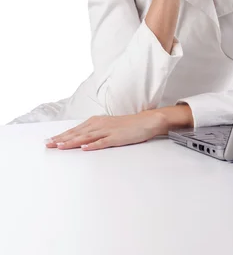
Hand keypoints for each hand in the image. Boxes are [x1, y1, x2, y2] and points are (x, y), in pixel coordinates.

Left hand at [44, 110, 165, 150]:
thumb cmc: (127, 125)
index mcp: (96, 121)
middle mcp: (99, 124)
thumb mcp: (108, 126)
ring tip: (60, 146)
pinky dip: (93, 145)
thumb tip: (81, 140)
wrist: (145, 121)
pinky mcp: (116, 137)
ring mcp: (107, 131)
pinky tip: (84, 148)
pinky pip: (102, 142)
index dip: (62, 135)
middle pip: (77, 133)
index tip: (50, 141)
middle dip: (62, 139)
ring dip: (72, 142)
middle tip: (48, 145)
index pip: (75, 129)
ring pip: (86, 137)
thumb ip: (95, 131)